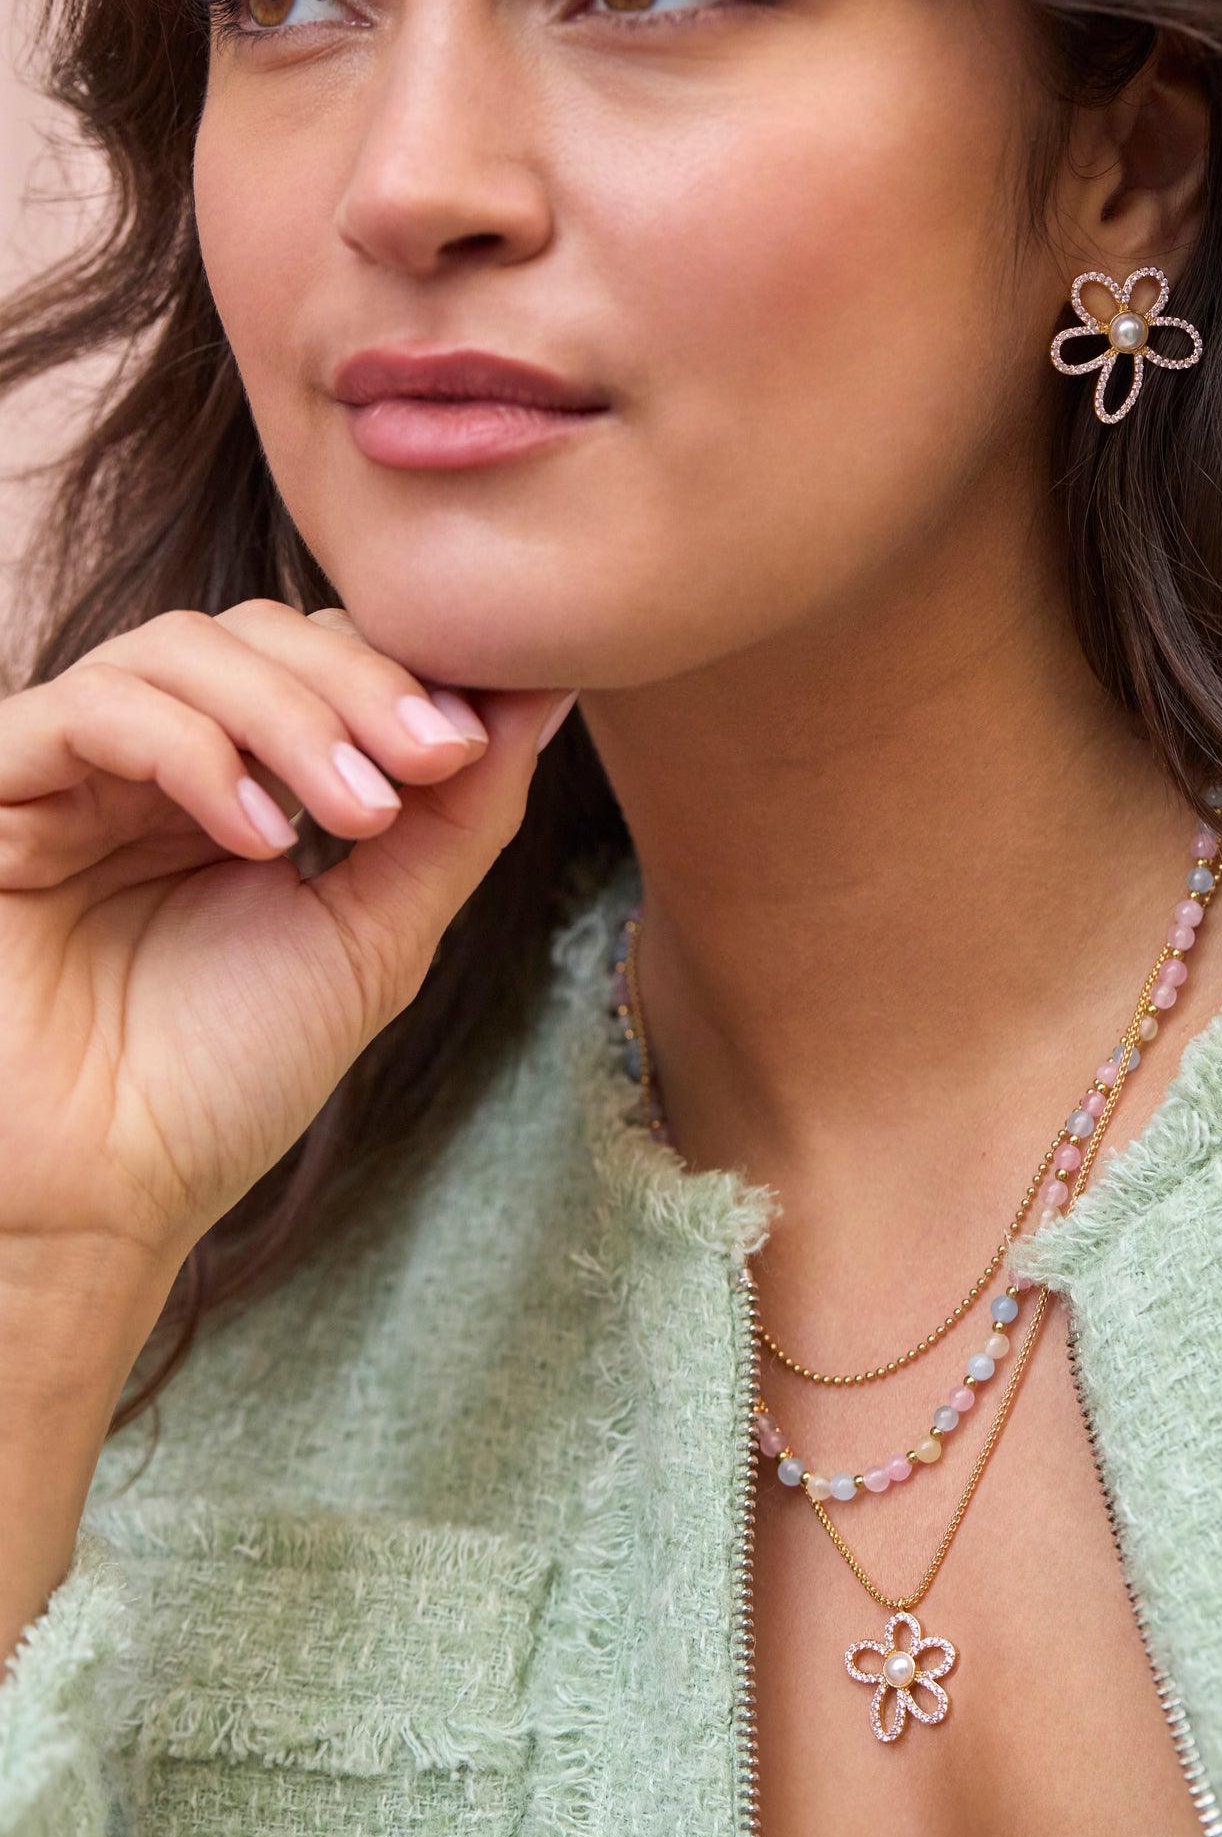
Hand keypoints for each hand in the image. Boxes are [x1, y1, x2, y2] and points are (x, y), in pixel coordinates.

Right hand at [0, 600, 572, 1278]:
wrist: (99, 1204)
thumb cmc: (223, 1087)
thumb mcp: (373, 938)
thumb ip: (455, 819)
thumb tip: (538, 695)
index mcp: (232, 783)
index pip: (318, 656)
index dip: (399, 675)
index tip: (473, 741)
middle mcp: (147, 761)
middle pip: (257, 631)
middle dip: (359, 684)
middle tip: (429, 761)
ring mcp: (68, 773)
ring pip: (180, 649)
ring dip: (291, 713)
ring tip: (358, 815)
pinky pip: (90, 709)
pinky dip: (191, 752)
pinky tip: (259, 838)